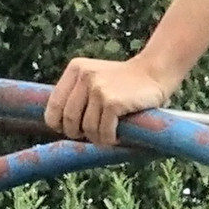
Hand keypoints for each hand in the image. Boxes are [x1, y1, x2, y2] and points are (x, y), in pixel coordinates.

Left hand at [45, 52, 173, 145]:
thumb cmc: (124, 82)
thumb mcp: (95, 77)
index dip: (59, 125)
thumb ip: (76, 93)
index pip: (53, 106)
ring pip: (88, 129)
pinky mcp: (113, 102)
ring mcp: (98, 89)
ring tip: (109, 134)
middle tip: (93, 135)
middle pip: (69, 120)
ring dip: (99, 138)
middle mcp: (84, 76)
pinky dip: (111, 139)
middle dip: (79, 134)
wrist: (155, 72)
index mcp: (75, 69)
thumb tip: (57, 126)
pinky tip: (117, 135)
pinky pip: (104, 132)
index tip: (71, 130)